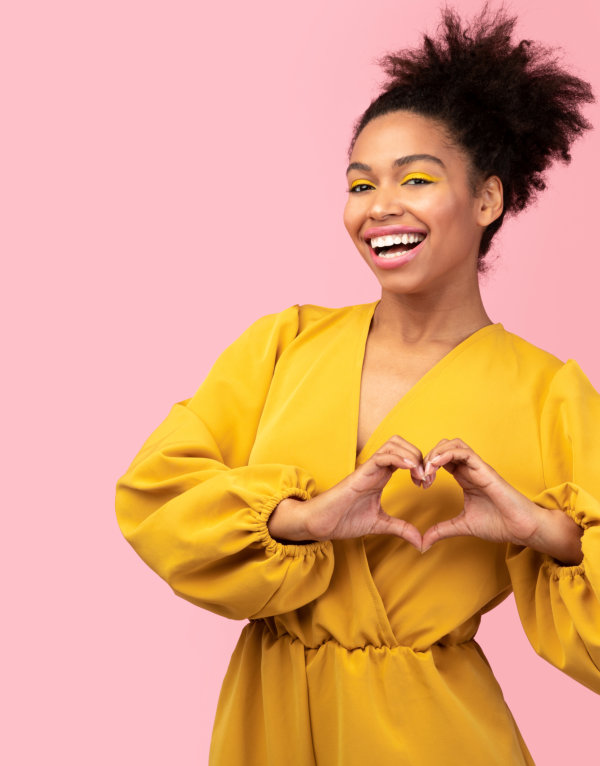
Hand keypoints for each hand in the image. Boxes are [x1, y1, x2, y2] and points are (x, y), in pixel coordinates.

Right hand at [268, 435, 424, 549]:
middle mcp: (376, 468)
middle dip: (418, 455)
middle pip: (401, 443)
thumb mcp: (380, 524)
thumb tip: (421, 543)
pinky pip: (382, 456)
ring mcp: (368, 468)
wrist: (321, 524)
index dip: (420, 464)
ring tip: (418, 475)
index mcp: (381, 476)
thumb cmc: (344, 520)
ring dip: (411, 455)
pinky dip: (399, 458)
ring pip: (393, 443)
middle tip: (425, 478)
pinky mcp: (361, 473)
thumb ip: (400, 529)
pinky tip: (409, 469)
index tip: (426, 484)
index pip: (405, 455)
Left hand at [419, 439, 582, 563]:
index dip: (426, 467)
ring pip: (453, 444)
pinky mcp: (485, 469)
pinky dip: (446, 454)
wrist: (522, 528)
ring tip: (426, 471)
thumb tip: (423, 543)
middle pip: (444, 447)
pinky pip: (464, 452)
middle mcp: (470, 469)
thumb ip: (442, 530)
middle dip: (427, 457)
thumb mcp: (462, 526)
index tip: (419, 484)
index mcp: (464, 477)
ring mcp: (477, 467)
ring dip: (435, 453)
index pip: (440, 460)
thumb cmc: (499, 524)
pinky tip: (435, 466)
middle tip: (420, 477)